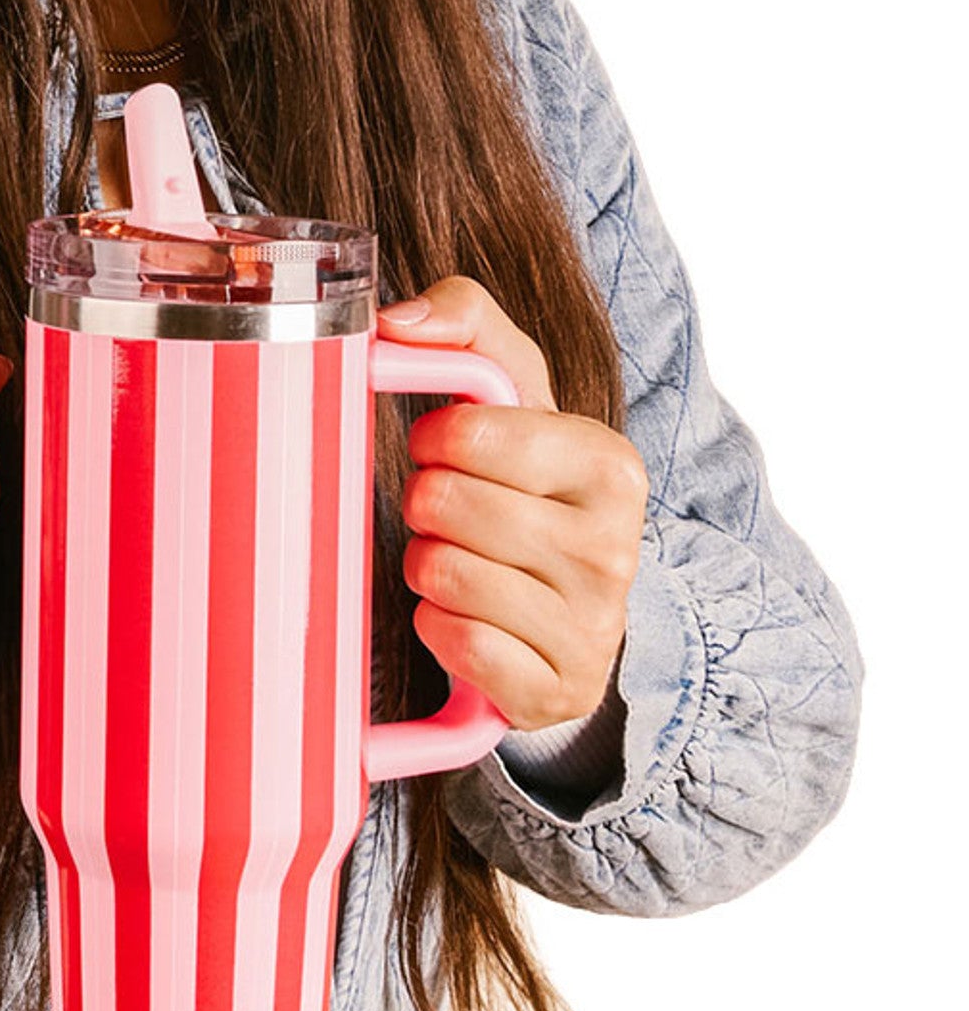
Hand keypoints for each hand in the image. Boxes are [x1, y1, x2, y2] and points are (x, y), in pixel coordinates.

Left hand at [379, 278, 647, 730]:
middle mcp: (614, 547)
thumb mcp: (512, 391)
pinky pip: (455, 644)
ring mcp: (593, 627)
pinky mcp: (557, 690)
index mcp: (608, 464)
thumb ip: (463, 320)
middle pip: (442, 505)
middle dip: (426, 505)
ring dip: (427, 566)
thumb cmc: (527, 485)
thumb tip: (396, 322)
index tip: (444, 450)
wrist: (570, 606)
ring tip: (462, 563)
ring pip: (441, 574)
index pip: (466, 434)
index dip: (432, 440)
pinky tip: (468, 619)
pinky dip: (440, 628)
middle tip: (452, 514)